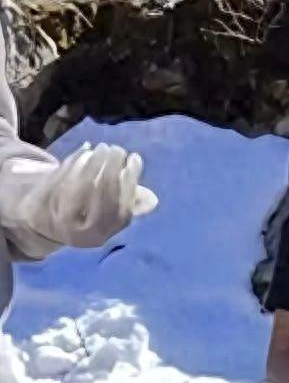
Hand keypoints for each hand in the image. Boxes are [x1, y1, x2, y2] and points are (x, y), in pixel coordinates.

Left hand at [19, 143, 157, 248]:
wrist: (40, 226)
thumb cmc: (82, 216)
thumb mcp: (106, 217)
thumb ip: (129, 206)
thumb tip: (152, 201)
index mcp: (102, 236)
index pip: (122, 210)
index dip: (130, 182)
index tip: (134, 160)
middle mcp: (82, 233)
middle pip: (101, 197)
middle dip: (112, 169)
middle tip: (119, 150)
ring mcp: (61, 219)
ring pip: (81, 187)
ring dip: (94, 163)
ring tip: (103, 147)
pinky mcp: (44, 203)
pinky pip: (62, 178)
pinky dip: (75, 161)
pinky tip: (85, 150)